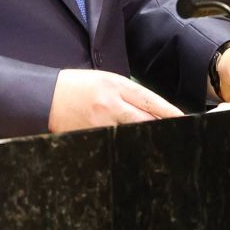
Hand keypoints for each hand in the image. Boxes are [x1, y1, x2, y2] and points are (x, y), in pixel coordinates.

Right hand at [48, 69, 183, 132]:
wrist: (45, 97)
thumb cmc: (77, 87)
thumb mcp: (105, 81)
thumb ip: (128, 93)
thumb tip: (153, 111)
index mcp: (115, 86)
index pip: (150, 101)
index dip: (170, 112)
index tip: (183, 120)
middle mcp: (110, 105)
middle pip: (145, 121)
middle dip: (162, 127)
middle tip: (177, 135)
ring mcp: (101, 124)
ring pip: (133, 134)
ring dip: (144, 137)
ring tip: (157, 145)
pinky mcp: (92, 137)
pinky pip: (114, 143)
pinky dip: (124, 145)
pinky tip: (131, 149)